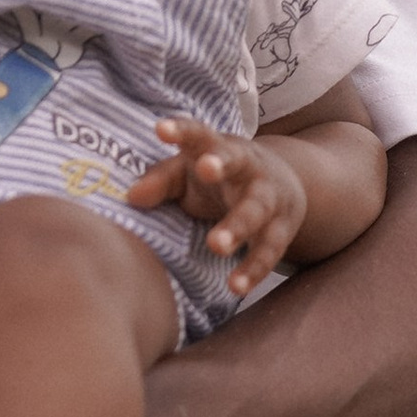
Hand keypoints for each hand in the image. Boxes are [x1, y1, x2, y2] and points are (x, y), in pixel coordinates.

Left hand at [126, 121, 309, 294]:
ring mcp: (269, 198)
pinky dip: (253, 270)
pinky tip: (235, 287)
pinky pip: (269, 251)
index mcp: (219, 147)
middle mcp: (248, 168)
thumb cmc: (219, 177)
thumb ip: (161, 180)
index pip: (199, 134)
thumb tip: (131, 198)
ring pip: (256, 210)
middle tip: (206, 169)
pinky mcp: (281, 230)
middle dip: (221, 165)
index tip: (161, 129)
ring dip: (238, 226)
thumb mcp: (188, 171)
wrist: (284, 185)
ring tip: (216, 245)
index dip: (181, 130)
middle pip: (236, 163)